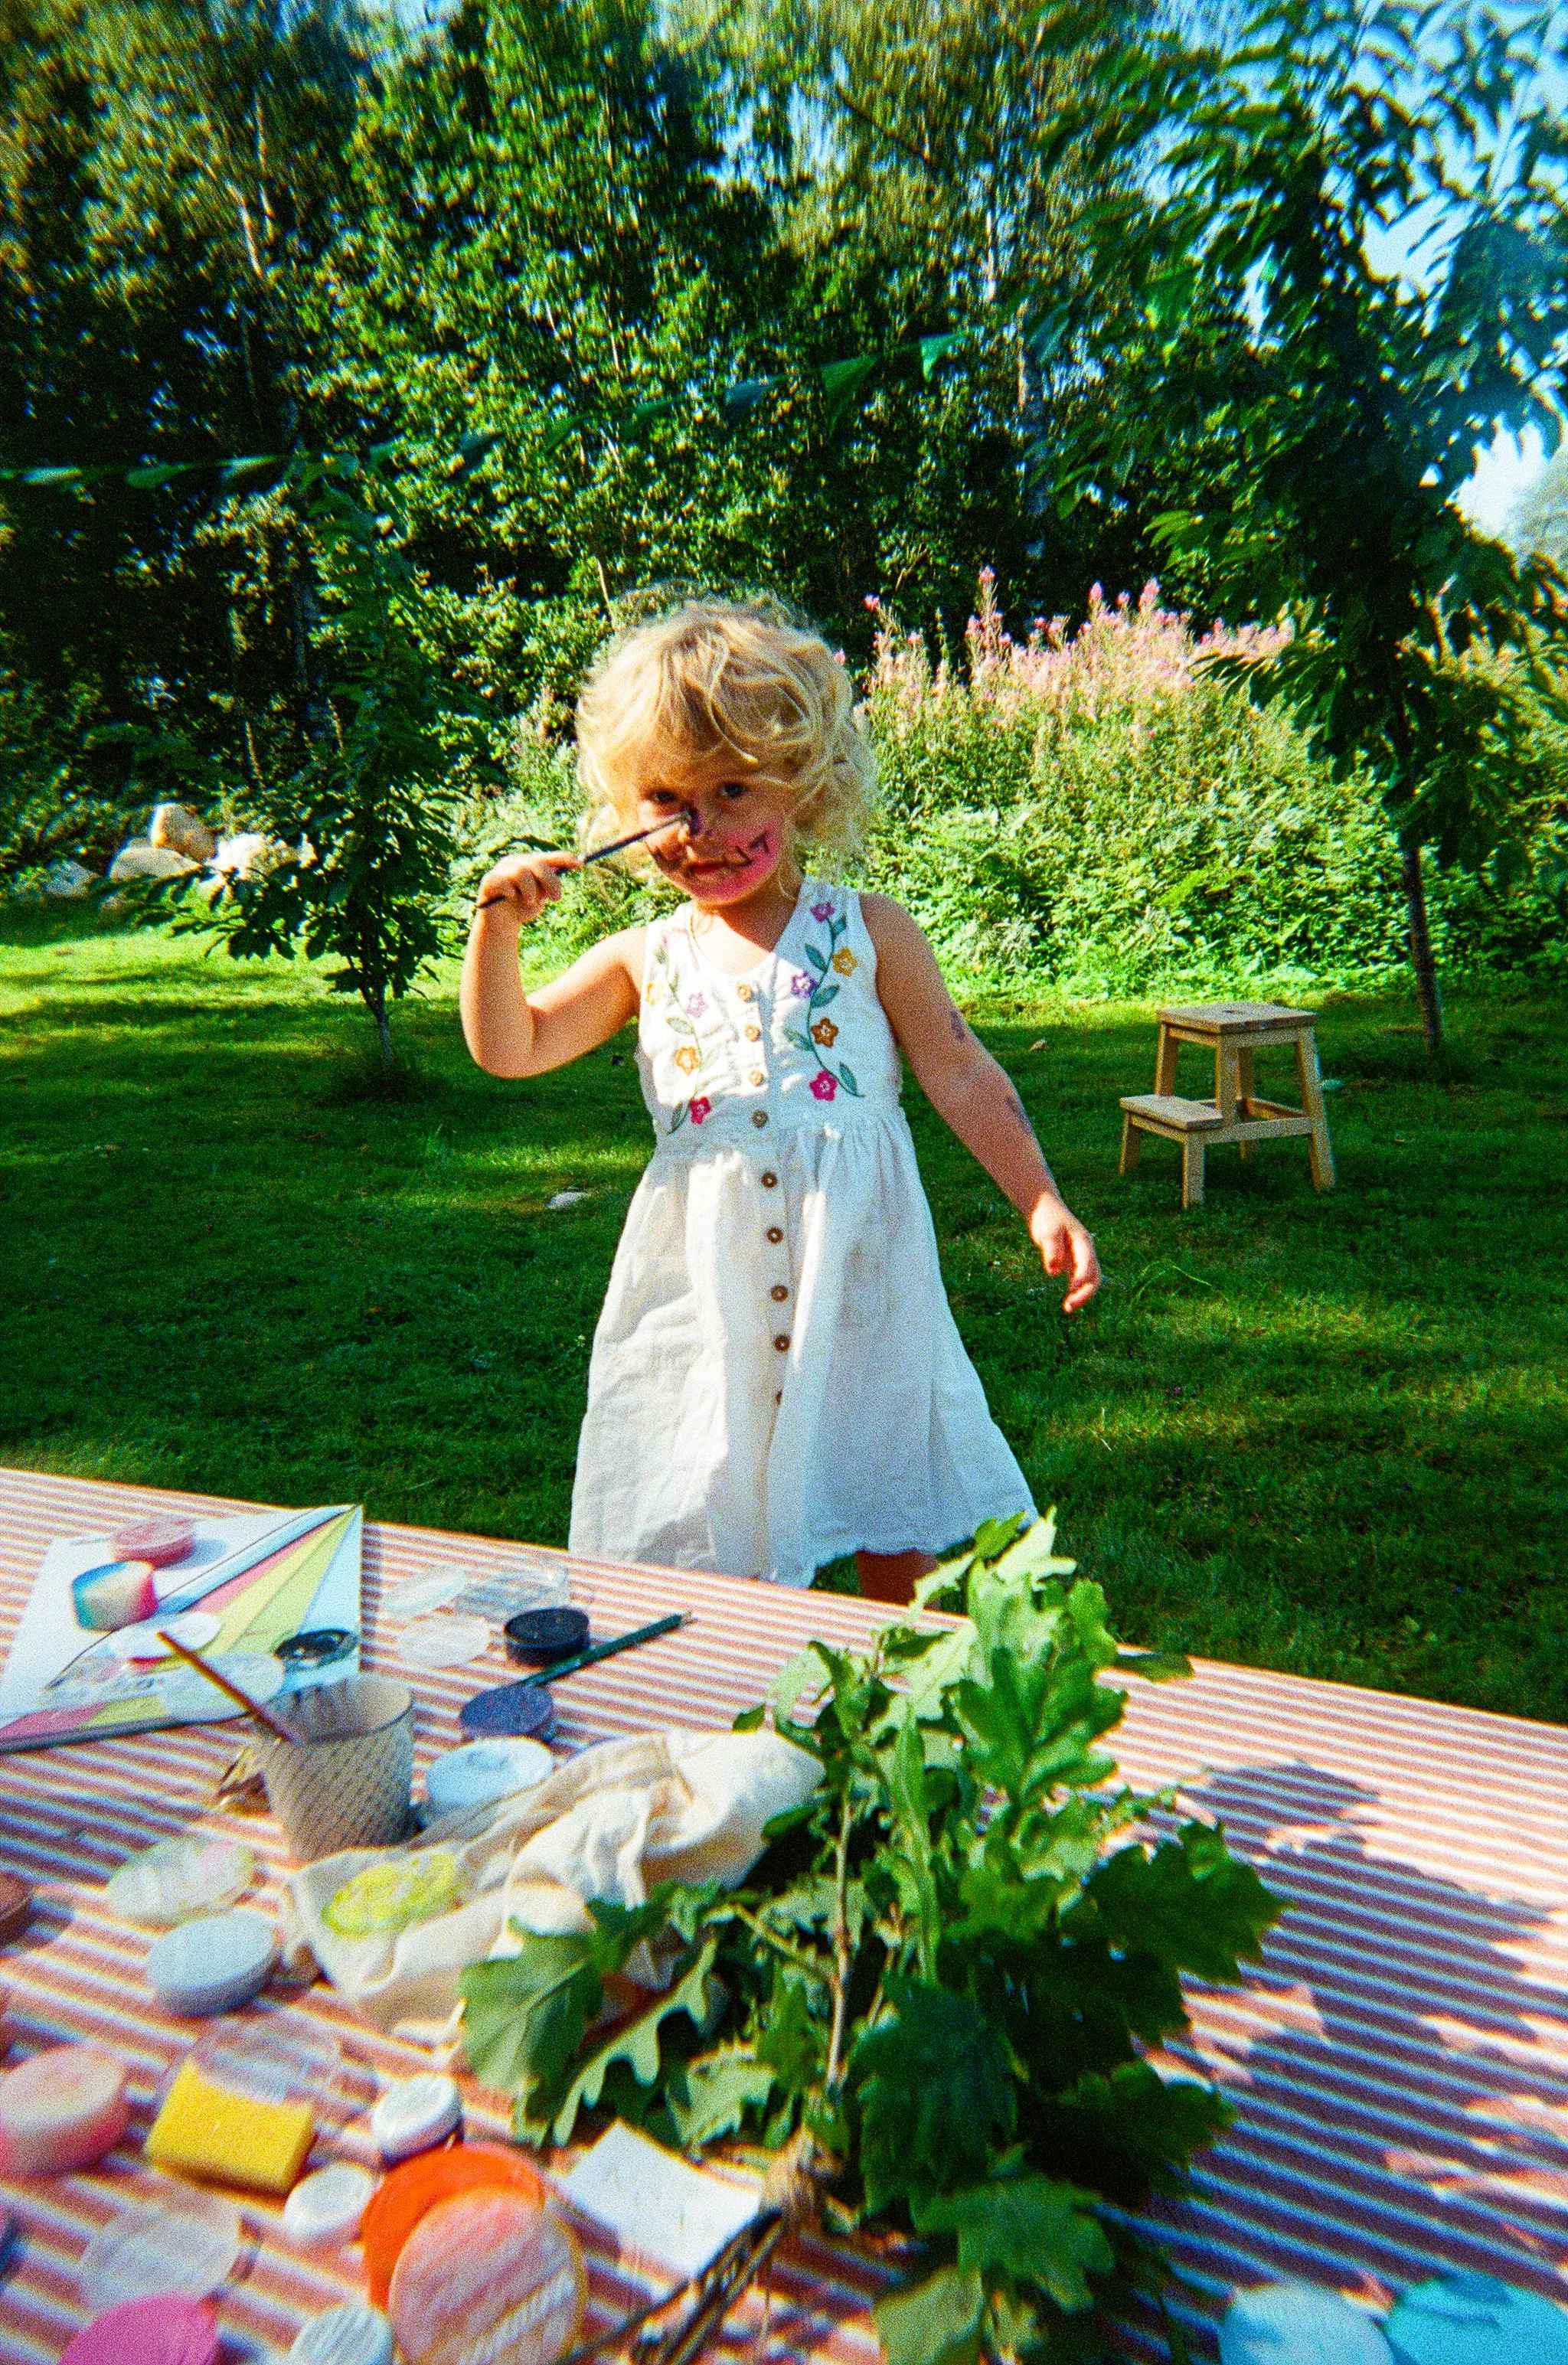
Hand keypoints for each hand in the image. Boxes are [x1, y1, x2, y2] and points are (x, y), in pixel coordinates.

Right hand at [473, 850, 579, 925]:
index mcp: (529, 863)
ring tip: (531, 902)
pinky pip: (502, 882)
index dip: (563, 859)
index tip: (579, 865)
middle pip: (536, 864)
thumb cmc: (524, 906)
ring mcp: (500, 870)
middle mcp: (514, 863)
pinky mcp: (488, 882)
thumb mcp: (541, 896)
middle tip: (556, 898)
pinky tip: (511, 897)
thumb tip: (561, 876)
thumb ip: (549, 885)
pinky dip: (510, 891)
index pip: (547, 857)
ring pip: (521, 872)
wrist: (502, 924)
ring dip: (531, 890)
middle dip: (550, 881)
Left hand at [1030, 1199, 1099, 1313]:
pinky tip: (1067, 1302)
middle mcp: (1086, 1252)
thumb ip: (1051, 1250)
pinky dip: (1076, 1291)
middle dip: (1085, 1293)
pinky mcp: (1073, 1263)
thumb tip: (1054, 1272)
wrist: (1045, 1209)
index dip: (1082, 1278)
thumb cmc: (1046, 1219)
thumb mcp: (1047, 1231)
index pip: (1087, 1264)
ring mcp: (1081, 1258)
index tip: (1071, 1289)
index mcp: (1083, 1242)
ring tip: (1067, 1308)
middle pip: (1094, 1276)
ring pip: (1090, 1280)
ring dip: (1082, 1295)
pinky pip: (1079, 1280)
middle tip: (1069, 1306)